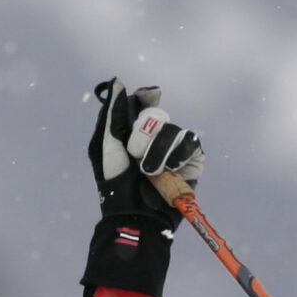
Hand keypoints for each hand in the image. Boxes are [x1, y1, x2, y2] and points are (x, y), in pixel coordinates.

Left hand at [88, 78, 202, 231]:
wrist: (135, 214)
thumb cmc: (116, 185)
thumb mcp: (105, 147)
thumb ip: (112, 115)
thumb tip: (118, 82)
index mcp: (132, 133)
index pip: (143, 103)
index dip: (144, 98)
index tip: (146, 97)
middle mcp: (154, 138)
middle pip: (157, 114)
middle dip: (144, 133)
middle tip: (134, 154)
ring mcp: (174, 148)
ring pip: (174, 129)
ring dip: (158, 150)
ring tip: (149, 172)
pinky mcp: (192, 159)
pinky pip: (190, 142)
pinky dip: (177, 155)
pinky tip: (168, 170)